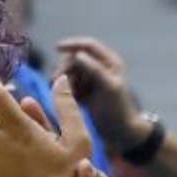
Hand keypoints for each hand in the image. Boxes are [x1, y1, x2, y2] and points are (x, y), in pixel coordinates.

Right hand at [54, 36, 146, 150]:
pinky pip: (66, 87)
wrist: (119, 133)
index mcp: (109, 62)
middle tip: (57, 83)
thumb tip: (76, 54)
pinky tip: (67, 100)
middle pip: (73, 60)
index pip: (88, 45)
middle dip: (65, 70)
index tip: (56, 48)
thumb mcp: (107, 86)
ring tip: (66, 96)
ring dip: (63, 82)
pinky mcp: (82, 93)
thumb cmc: (118, 109)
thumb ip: (93, 69)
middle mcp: (99, 68)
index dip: (72, 44)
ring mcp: (89, 81)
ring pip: (68, 73)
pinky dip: (64, 91)